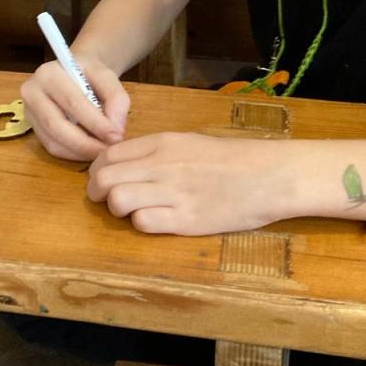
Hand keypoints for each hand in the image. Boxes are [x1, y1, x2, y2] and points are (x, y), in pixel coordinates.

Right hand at [21, 57, 129, 160]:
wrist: (73, 72)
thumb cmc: (89, 74)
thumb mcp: (107, 76)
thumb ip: (116, 98)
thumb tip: (115, 130)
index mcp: (49, 74)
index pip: (72, 102)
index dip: (95, 123)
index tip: (116, 137)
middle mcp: (32, 92)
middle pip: (56, 125)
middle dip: (85, 143)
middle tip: (107, 151)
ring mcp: (29, 112)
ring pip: (53, 141)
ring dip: (80, 152)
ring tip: (102, 151)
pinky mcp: (33, 128)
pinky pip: (52, 147)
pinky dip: (74, 154)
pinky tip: (89, 150)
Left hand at [86, 132, 294, 234]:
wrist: (269, 175)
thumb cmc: (230, 159)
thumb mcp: (188, 142)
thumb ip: (154, 151)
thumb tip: (122, 164)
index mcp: (161, 142)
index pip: (107, 155)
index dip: (96, 172)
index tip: (102, 181)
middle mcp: (162, 164)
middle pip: (104, 178)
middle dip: (97, 193)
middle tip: (107, 201)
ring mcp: (174, 192)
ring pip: (117, 200)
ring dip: (117, 210)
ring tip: (131, 212)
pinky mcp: (186, 219)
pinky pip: (143, 222)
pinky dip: (141, 223)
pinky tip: (154, 221)